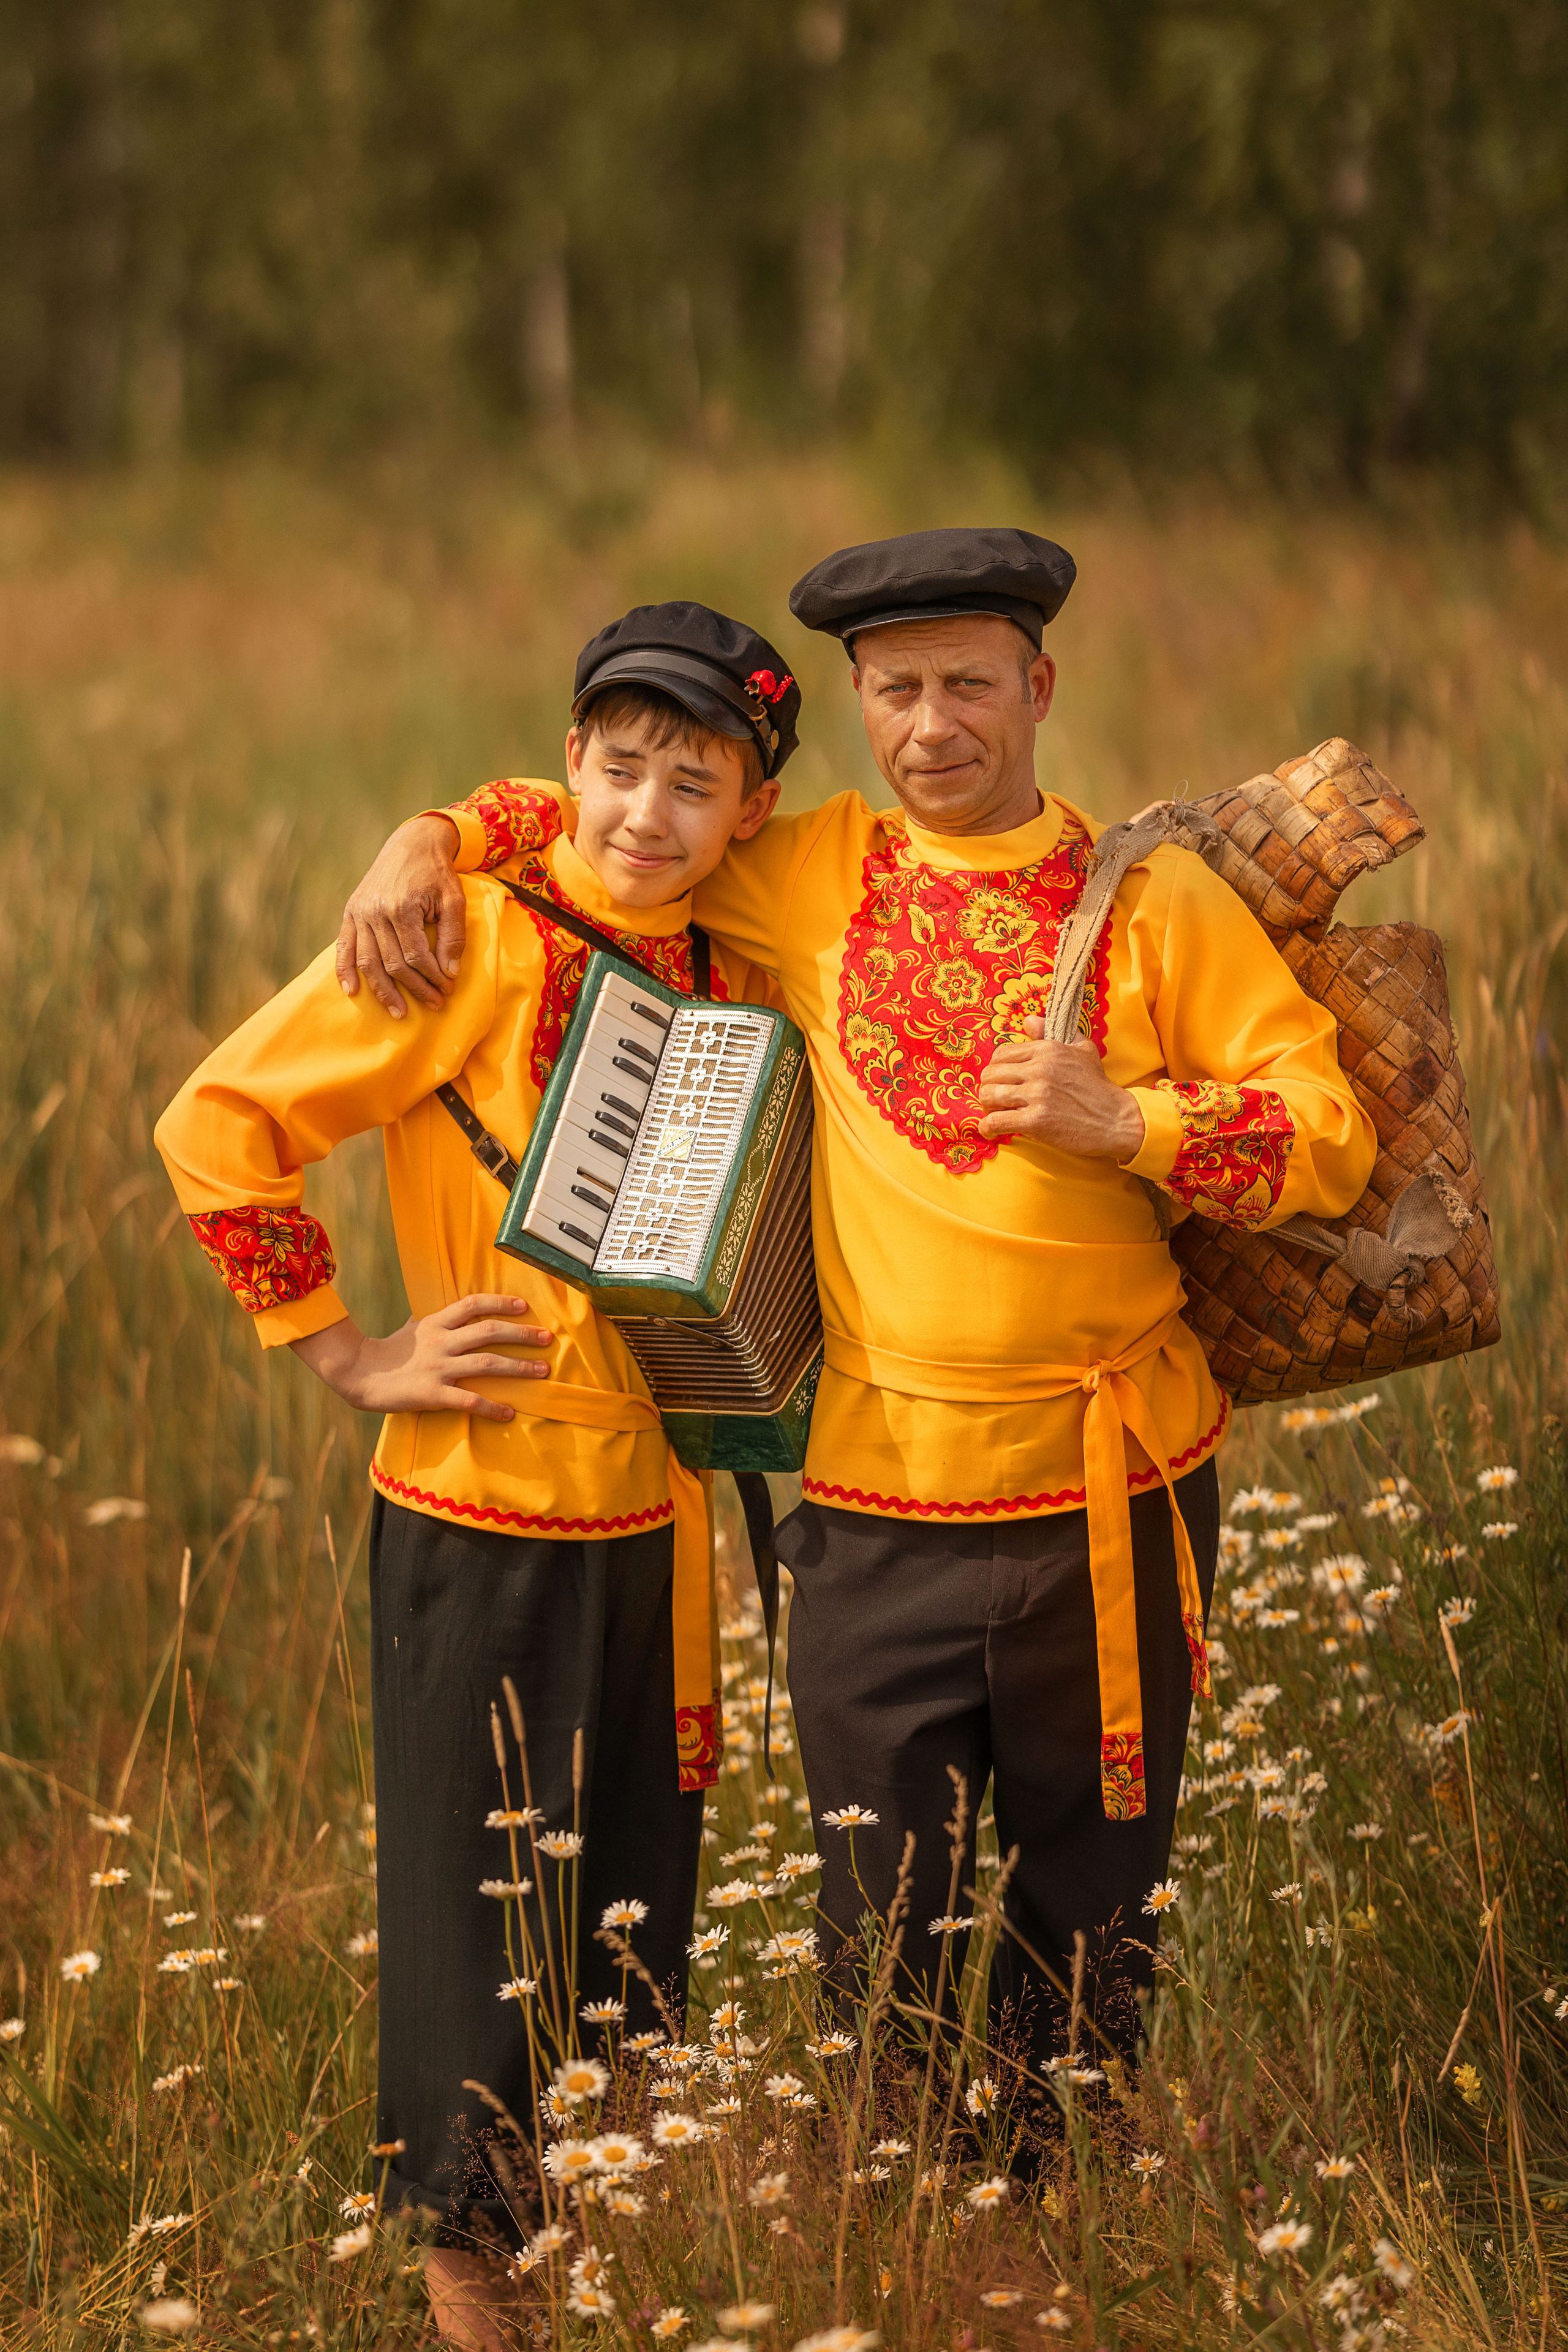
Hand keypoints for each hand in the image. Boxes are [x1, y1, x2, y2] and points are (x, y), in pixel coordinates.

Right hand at [291, 1295, 551, 1421]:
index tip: (523, 1306)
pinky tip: (508, 1413)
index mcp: (435, 1323)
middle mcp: (440, 1342)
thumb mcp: (410, 1328)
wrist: (357, 1373)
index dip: (499, 1303)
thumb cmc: (386, 1351)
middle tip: (547, 1338)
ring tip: (542, 1371)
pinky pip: (469, 1401)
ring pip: (486, 1364)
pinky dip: (491, 1408)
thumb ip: (430, 1320)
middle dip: (521, 1334)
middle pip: (489, 1332)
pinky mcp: (432, 1394)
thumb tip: (444, 1310)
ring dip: (518, 1367)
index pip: (473, 1305)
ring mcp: (437, 1368)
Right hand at [335, 814, 466, 1018]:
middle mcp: (375, 912)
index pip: (416, 956)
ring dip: (383, 991)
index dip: (432, 977)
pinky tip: (352, 991)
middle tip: (434, 1004)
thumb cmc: (437, 874)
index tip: (447, 989)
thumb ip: (453, 936)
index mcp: (402, 908)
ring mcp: (360, 912)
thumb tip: (449, 973)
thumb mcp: (454, 900)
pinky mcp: (351, 912)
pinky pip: (344, 947)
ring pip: (368, 962)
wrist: (412, 844)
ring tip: (398, 1012)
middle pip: (392, 964)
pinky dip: (345, 971)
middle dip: (415, 988)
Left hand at [977, 1019, 1145, 1158]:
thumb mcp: (1082, 1050)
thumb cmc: (1098, 1086)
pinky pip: (996, 1121)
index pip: (1001, 1055)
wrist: (1116, 1120)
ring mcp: (1037, 1095)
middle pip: (990, 1075)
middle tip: (997, 1100)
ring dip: (987, 1107)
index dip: (997, 1070)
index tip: (1003, 1082)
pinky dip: (988, 1127)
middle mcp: (1039, 1069)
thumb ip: (1053, 1032)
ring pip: (988, 1095)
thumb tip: (1029, 1020)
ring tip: (995, 1113)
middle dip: (990, 1088)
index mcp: (1047, 1050)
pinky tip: (992, 1130)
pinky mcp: (1036, 1121)